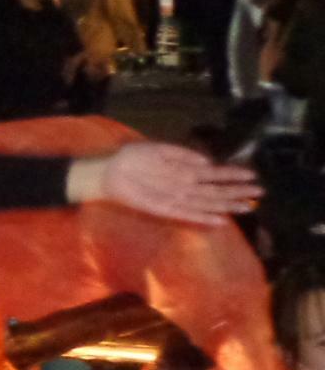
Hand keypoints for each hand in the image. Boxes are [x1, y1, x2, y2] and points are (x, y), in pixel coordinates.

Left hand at [68, 143, 260, 226]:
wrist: (108, 171)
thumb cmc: (133, 157)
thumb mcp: (160, 150)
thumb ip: (184, 154)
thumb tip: (209, 162)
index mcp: (184, 170)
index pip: (214, 174)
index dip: (233, 175)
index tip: (253, 175)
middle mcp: (183, 186)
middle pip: (216, 191)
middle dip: (237, 192)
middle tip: (260, 193)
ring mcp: (175, 198)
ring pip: (206, 203)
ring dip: (227, 205)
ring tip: (247, 206)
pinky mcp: (163, 209)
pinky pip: (186, 214)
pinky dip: (203, 217)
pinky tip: (220, 220)